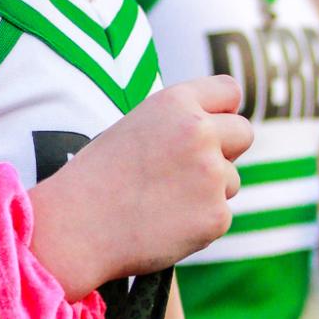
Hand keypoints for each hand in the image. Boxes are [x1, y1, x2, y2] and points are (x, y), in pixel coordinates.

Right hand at [33, 77, 252, 291]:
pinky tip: (163, 225)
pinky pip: (220, 216)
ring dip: (208, 191)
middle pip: (244, 133)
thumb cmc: (96, 178)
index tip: (214, 127)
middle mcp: (200, 132)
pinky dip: (198, 224)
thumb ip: (178, 124)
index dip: (222, 111)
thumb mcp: (135, 128)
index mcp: (176, 103)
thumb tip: (218, 133)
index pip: (229, 90)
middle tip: (191, 171)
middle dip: (226, 151)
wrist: (74, 228)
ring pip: (231, 180)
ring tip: (161, 202)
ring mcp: (212, 174)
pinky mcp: (216, 216)